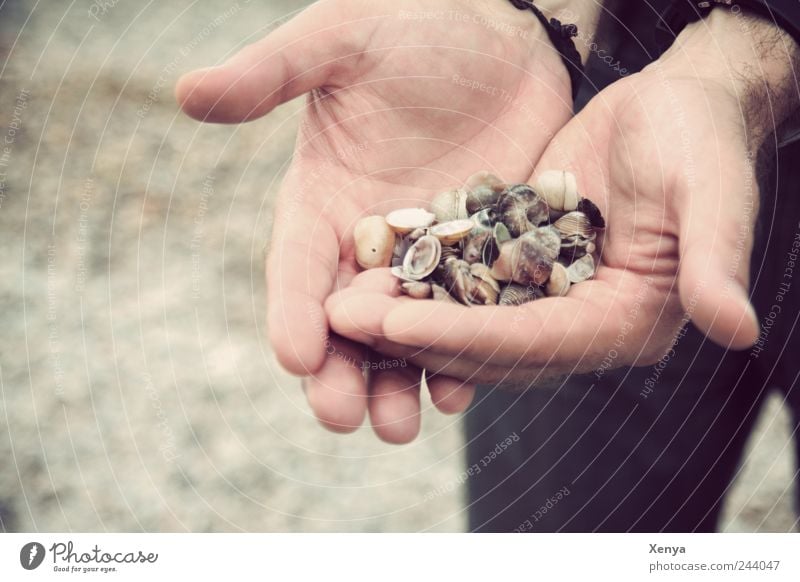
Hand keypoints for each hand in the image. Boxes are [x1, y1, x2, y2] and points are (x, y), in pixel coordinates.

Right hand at [175, 0, 582, 440]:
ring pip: (404, 332)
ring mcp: (427, 254)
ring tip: (398, 427)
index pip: (297, 265)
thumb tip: (188, 92)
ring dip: (398, 379)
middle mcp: (368, 239)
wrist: (499, 31)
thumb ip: (271, 73)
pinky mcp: (480, 256)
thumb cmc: (412, 25)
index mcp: (323, 199)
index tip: (294, 357)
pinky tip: (462, 387)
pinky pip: (467, 315)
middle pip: (346, 318)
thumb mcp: (339, 41)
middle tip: (343, 417)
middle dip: (342, 370)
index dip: (292, 310)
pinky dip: (463, 352)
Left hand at [326, 7, 799, 386]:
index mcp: (626, 320)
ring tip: (337, 306)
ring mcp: (544, 302)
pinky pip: (459, 286)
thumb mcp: (711, 188)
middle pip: (489, 346)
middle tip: (342, 322)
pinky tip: (365, 274)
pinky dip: (415, 285)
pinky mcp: (517, 270)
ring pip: (463, 323)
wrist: (669, 109)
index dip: (465, 338)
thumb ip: (713, 257)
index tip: (396, 329)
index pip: (534, 341)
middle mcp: (580, 324)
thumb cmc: (698, 138)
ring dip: (401, 320)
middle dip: (415, 339)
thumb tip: (738, 331)